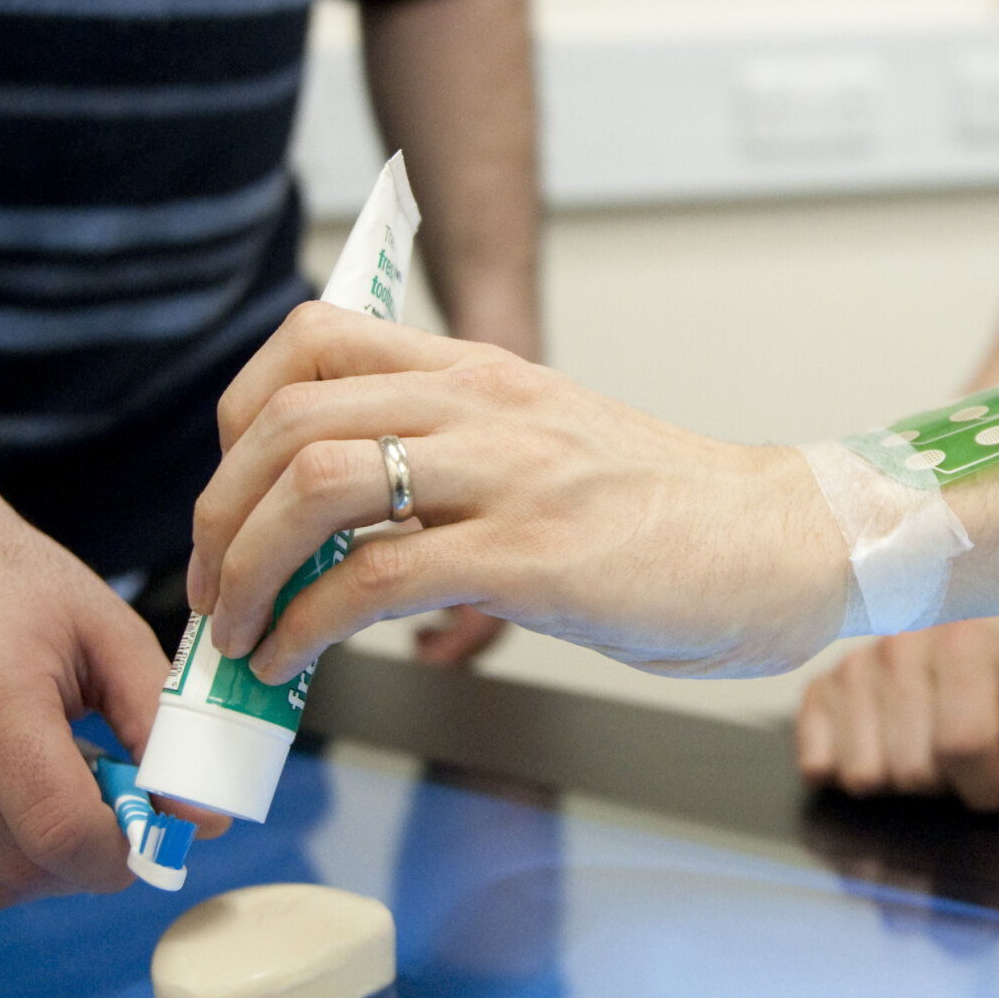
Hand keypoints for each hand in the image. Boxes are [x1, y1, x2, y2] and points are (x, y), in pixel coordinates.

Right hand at [0, 486, 228, 907]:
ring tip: (57, 790)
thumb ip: (160, 722)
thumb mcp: (103, 629)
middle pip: (20, 868)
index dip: (119, 855)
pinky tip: (8, 799)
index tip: (151, 833)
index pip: (60, 831)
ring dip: (37, 867)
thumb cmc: (3, 579)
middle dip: (85, 862)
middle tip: (113, 811)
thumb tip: (206, 816)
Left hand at [184, 304, 847, 681]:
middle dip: (216, 508)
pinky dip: (305, 624)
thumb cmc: (675, 514)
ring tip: (237, 631)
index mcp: (484, 371)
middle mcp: (485, 405)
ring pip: (315, 481)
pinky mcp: (532, 556)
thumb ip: (457, 459)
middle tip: (209, 583)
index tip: (231, 491)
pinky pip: (374, 578)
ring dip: (244, 566)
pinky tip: (294, 660)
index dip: (241, 410)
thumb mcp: (551, 448)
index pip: (315, 337)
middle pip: (289, 414)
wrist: (789, 543)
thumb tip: (354, 529)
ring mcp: (508, 475)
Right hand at [795, 617, 998, 810]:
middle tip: (963, 759)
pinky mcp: (818, 690)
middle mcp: (900, 645)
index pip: (964, 746)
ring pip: (865, 777)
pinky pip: (817, 767)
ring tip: (926, 749)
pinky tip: (885, 749)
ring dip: (900, 783)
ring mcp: (853, 666)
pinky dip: (852, 774)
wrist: (963, 642)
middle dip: (945, 785)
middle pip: (912, 771)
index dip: (990, 784)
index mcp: (967, 643)